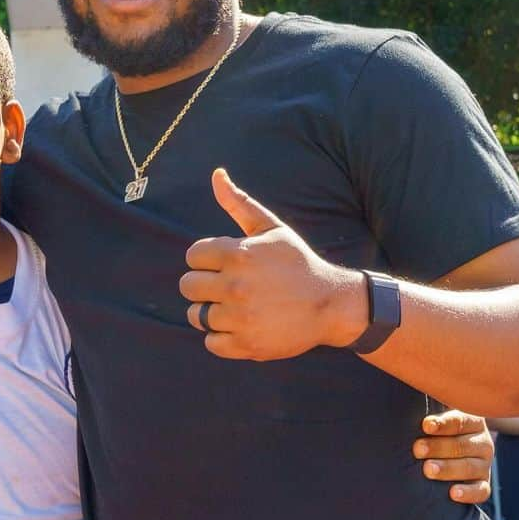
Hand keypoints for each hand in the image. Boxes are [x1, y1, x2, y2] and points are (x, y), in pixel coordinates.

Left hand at [180, 169, 362, 359]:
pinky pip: (211, 342)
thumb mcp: (271, 229)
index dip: (208, 259)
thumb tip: (216, 174)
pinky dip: (221, 337)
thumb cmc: (297, 263)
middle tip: (228, 286)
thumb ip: (239, 203)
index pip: (193, 256)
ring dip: (211, 311)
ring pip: (195, 315)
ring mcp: (240, 318)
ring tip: (235, 306)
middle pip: (187, 286)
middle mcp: (235, 286)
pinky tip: (242, 325)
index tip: (227, 264)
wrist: (330, 304)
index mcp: (238, 254)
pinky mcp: (246, 345)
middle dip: (204, 284)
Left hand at [412, 410, 493, 502]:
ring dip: (448, 468)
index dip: (442, 423)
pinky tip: (452, 493)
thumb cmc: (434, 428)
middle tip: (418, 449)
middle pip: (461, 445)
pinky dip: (468, 493)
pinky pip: (481, 491)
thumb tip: (411, 383)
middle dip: (438, 447)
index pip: (459, 420)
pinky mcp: (483, 484)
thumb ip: (428, 402)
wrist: (448, 450)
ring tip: (428, 469)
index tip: (425, 425)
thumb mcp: (436, 411)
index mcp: (472, 420)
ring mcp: (484, 465)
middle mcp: (482, 442)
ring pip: (469, 467)